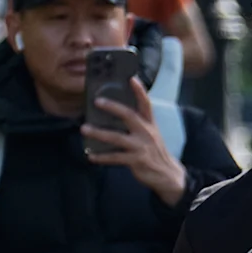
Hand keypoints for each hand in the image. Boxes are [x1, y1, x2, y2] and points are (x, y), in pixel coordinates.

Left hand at [81, 79, 186, 207]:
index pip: (146, 104)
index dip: (139, 91)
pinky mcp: (136, 161)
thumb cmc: (154, 151)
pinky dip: (102, 157)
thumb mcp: (150, 134)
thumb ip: (137, 123)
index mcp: (150, 124)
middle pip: (129, 115)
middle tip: (97, 101)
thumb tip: (113, 115)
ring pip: (117, 137)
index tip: (131, 78)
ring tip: (84, 129)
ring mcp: (141, 147)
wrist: (167, 174)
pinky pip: (115, 157)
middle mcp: (146, 132)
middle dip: (112, 107)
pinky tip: (91, 156)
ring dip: (99, 133)